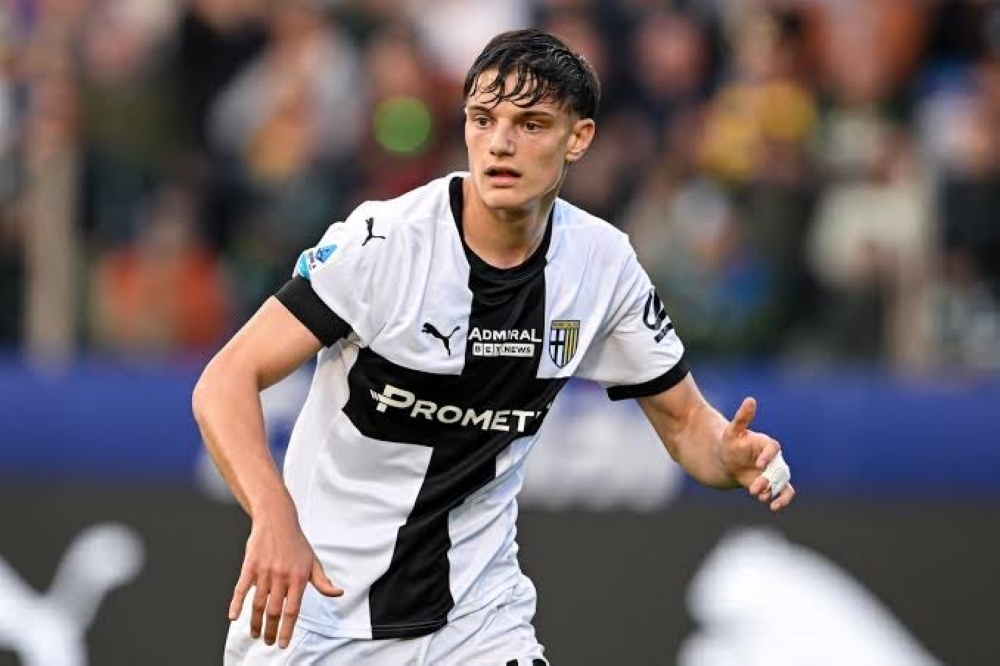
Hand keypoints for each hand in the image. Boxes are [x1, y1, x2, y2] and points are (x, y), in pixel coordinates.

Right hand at [229, 501, 343, 648]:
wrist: (277, 519)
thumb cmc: (296, 542)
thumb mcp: (313, 561)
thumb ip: (323, 581)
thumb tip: (338, 593)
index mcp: (298, 577)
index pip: (292, 610)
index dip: (287, 629)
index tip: (283, 643)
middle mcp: (281, 575)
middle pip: (274, 611)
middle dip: (271, 630)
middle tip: (268, 642)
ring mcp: (264, 570)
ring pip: (257, 603)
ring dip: (255, 622)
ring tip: (255, 634)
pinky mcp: (250, 565)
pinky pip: (241, 588)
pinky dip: (236, 604)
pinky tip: (233, 617)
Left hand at [721, 397, 795, 511]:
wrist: (728, 461)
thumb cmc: (730, 444)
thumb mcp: (732, 432)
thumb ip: (742, 418)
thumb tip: (750, 400)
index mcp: (765, 443)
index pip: (773, 448)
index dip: (768, 456)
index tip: (759, 465)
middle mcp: (774, 458)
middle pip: (778, 469)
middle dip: (768, 479)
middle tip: (754, 488)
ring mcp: (774, 471)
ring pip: (783, 482)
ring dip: (774, 491)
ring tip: (761, 497)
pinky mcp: (773, 484)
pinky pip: (784, 492)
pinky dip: (781, 500)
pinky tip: (772, 506)